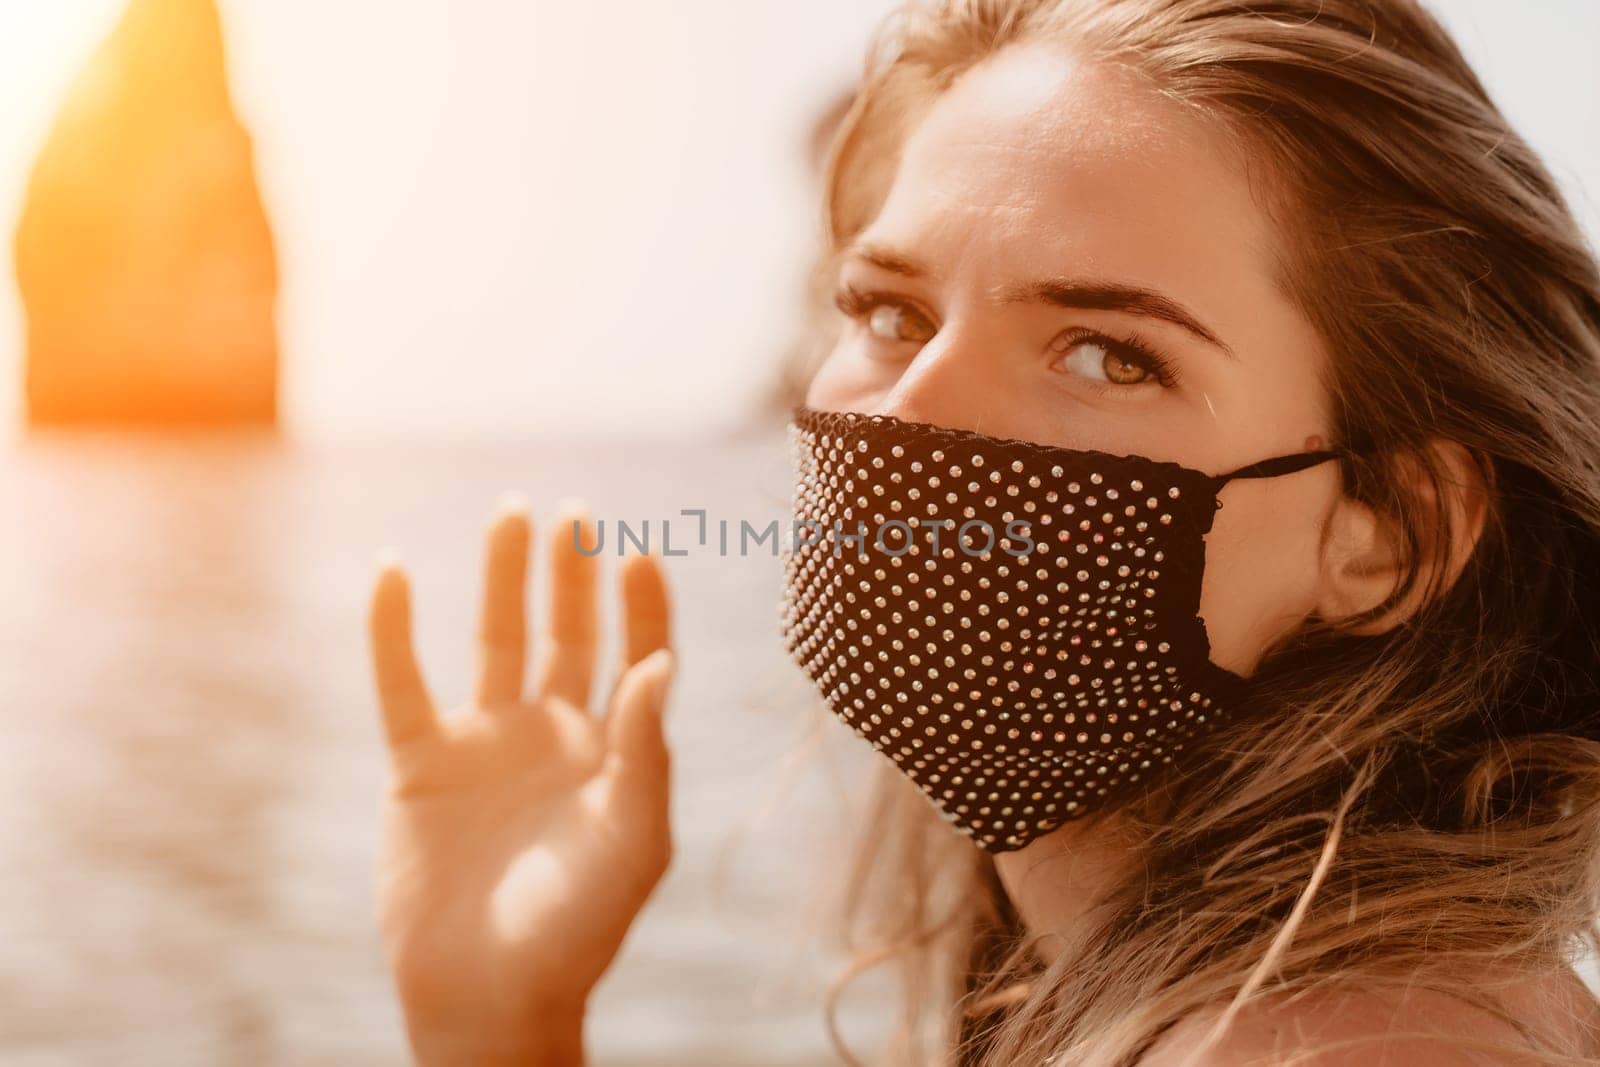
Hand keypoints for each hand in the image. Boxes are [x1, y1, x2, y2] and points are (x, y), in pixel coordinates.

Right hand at [366, 496, 674, 1064]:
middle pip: (568, 634)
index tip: (640, 553)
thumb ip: (646, 751)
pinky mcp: (421, 764)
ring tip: (511, 512)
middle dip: (573, 575)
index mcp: (614, 752)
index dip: (641, 607)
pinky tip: (394, 571)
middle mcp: (553, 735)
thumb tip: (661, 662)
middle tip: (576, 514)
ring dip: (502, 578)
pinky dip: (393, 628)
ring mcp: (486, 744)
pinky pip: (402, 682)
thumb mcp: (631, 840)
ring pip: (495, 641)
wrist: (489, 995)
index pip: (636, 658)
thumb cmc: (577, 929)